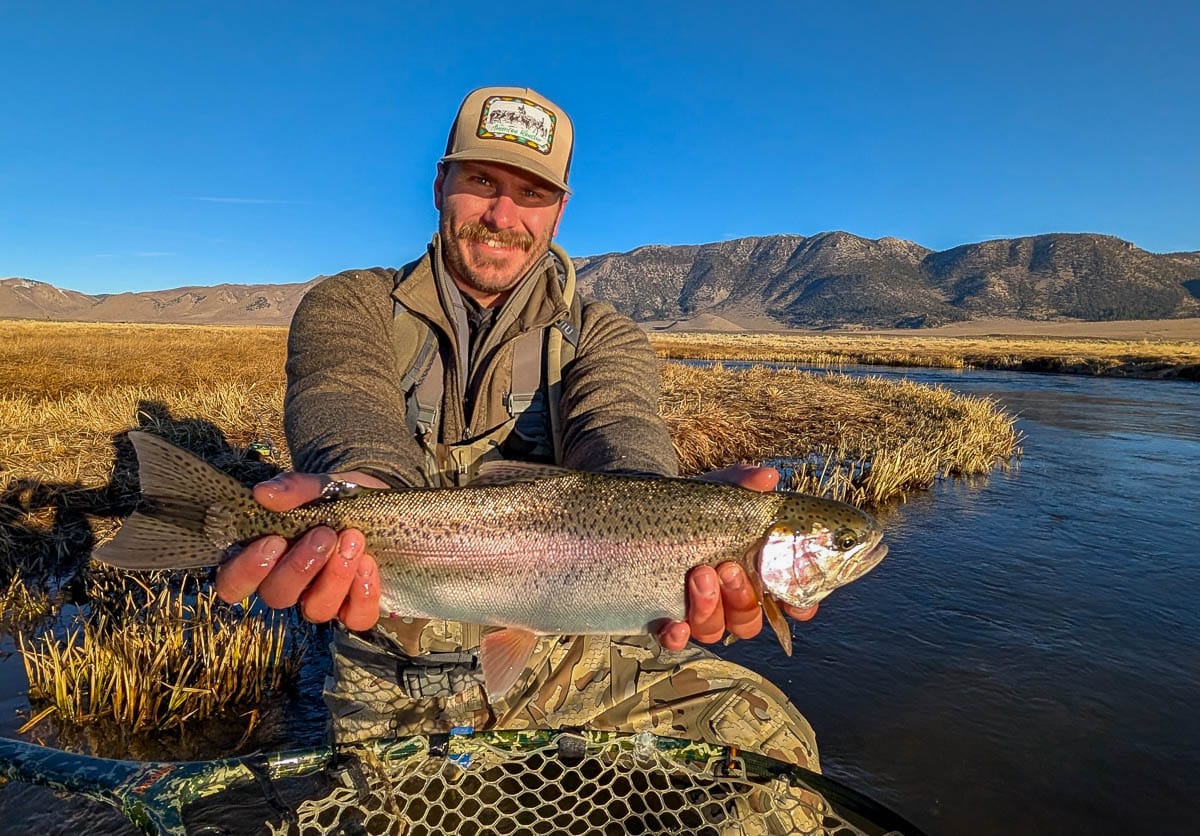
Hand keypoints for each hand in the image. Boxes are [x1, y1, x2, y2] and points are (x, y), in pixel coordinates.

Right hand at [214, 470, 384, 629]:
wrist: (382, 504)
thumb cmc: (339, 499)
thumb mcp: (321, 486)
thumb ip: (293, 488)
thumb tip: (263, 492)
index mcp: (265, 559)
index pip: (233, 584)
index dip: (247, 571)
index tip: (273, 542)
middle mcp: (289, 586)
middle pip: (277, 596)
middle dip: (300, 567)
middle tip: (323, 534)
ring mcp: (322, 600)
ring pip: (317, 609)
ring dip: (335, 576)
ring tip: (353, 540)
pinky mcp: (356, 608)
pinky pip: (356, 618)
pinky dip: (363, 594)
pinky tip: (368, 564)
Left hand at [657, 464, 819, 651]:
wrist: (645, 513)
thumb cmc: (695, 506)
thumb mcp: (718, 492)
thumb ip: (742, 484)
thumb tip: (766, 477)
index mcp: (754, 573)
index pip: (788, 601)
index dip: (797, 606)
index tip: (796, 603)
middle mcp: (730, 598)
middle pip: (749, 619)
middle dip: (742, 597)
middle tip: (728, 567)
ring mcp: (698, 611)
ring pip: (715, 629)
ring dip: (710, 608)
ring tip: (699, 574)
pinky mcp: (665, 619)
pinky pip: (675, 641)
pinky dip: (677, 637)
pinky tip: (674, 623)